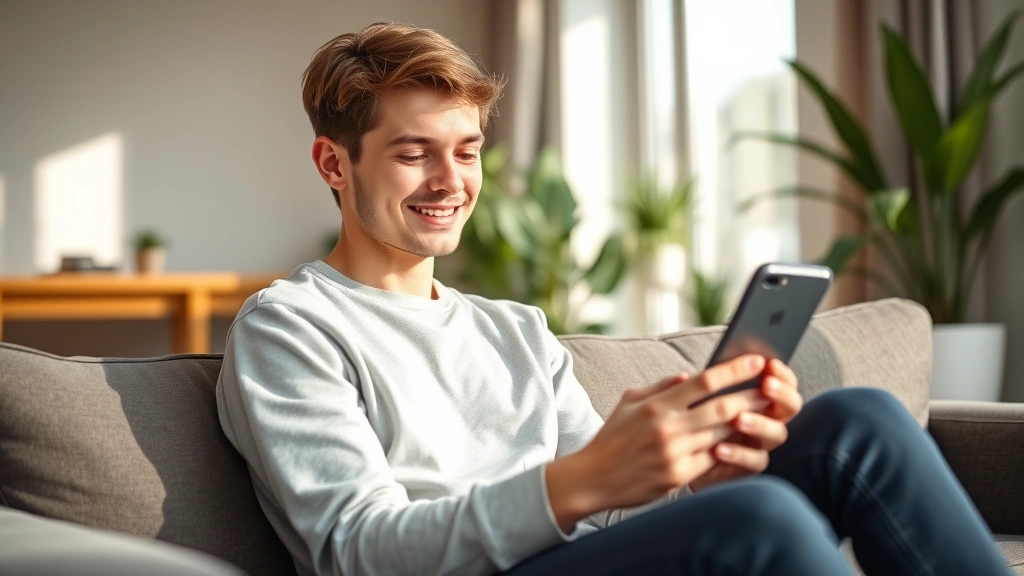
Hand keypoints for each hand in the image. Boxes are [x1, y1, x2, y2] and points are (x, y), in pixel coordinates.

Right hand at [545, 354, 769, 531]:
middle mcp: (668, 427)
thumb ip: (660, 387)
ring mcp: (675, 453)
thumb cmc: (611, 438)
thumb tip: (688, 375)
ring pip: (724, 434)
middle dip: (754, 395)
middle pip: (724, 407)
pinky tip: (746, 441)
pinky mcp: (679, 476)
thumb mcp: (628, 402)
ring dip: (749, 423)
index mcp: (657, 405)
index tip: (757, 360)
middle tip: (774, 387)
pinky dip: (731, 449)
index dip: (735, 369)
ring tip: (768, 412)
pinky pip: (714, 459)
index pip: (705, 381)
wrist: (591, 479)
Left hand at [689, 358, 802, 491]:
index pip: (785, 383)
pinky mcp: (748, 468)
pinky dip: (738, 454)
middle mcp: (767, 420)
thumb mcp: (696, 398)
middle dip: (781, 394)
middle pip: (791, 407)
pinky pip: (754, 461)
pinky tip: (719, 448)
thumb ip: (708, 383)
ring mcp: (760, 444)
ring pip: (777, 434)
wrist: (678, 459)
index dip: (782, 374)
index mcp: (760, 399)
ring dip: (761, 424)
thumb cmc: (692, 421)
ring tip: (739, 419)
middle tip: (766, 385)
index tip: (770, 363)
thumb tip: (709, 365)